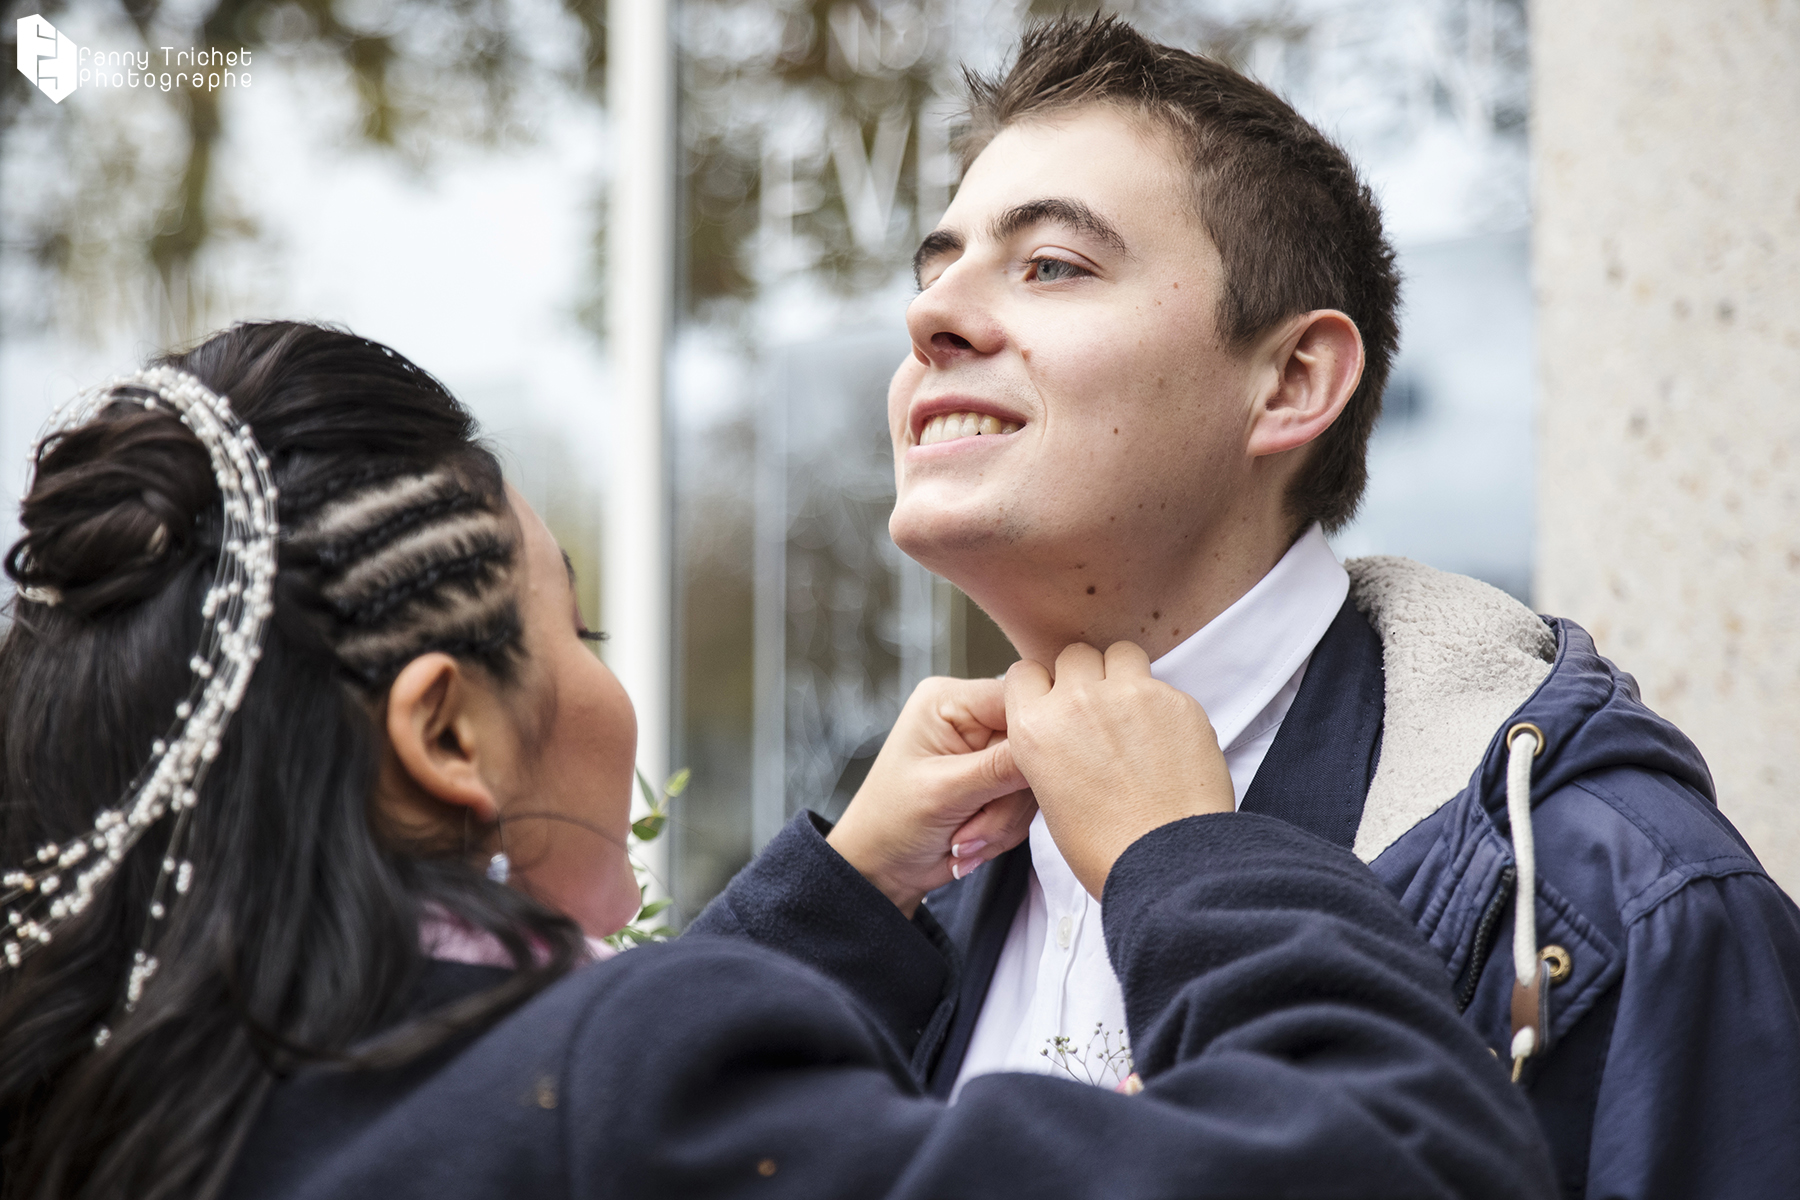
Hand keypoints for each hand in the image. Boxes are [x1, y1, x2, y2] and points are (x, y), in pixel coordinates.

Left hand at [827, 677, 1034, 916]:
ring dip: (1003, 820)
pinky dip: (1004, 829)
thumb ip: (1000, 767)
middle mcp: (971, 717)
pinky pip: (1027, 802)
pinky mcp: (996, 780)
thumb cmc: (892, 823)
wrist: (881, 869)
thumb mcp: (944, 792)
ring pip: (1033, 780)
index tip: (1030, 778)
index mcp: (949, 701)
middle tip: (971, 831)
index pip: (1017, 697)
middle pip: (1030, 745)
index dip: (1032, 737)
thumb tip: (1051, 745)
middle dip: (1006, 799)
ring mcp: (986, 750)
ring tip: (963, 841)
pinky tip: (970, 843)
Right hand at [1004, 642, 1233, 898]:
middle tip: (1099, 711)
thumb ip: (1051, 745)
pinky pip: (1162, 685)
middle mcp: (1077, 701)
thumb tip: (1067, 729)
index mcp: (1035, 728)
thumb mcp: (1048, 794)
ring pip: (1120, 653)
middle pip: (1074, 655)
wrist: (1167, 866)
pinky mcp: (1176, 700)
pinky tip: (1168, 743)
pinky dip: (1163, 706)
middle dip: (1084, 676)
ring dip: (1123, 674)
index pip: (1024, 671)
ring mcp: (1130, 695)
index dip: (1042, 686)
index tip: (1055, 701)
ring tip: (1134, 713)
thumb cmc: (1106, 848)